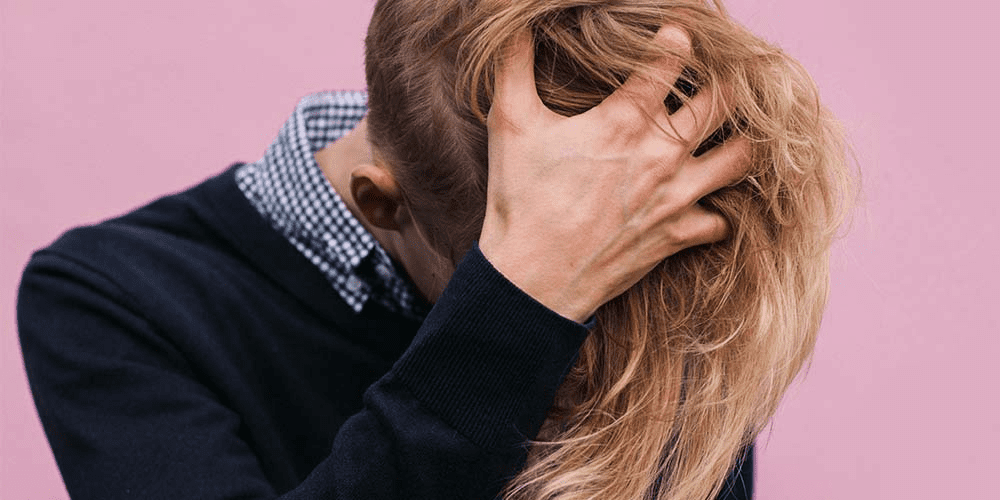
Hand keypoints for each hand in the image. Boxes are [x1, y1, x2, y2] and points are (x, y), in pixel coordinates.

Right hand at [478, 26, 749, 322]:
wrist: (533, 278)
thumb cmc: (521, 199)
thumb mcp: (509, 124)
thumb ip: (513, 65)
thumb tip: (514, 25)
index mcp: (624, 120)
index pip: (670, 58)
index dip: (677, 39)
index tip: (676, 35)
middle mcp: (662, 153)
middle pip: (723, 100)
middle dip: (725, 81)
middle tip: (715, 77)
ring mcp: (676, 196)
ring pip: (741, 156)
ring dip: (739, 140)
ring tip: (728, 132)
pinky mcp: (679, 234)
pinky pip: (723, 220)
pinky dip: (719, 210)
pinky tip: (705, 201)